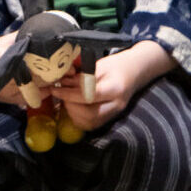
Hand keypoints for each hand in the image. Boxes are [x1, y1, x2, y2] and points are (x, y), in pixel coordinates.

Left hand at [55, 40, 176, 131]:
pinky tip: (73, 107)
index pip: (89, 96)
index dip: (69, 94)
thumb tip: (61, 82)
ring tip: (67, 99)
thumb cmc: (116, 65)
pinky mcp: (110, 118)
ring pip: (90, 123)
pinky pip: (91, 125)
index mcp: (115, 88)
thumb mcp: (98, 65)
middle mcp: (116, 105)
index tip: (55, 89)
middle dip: (70, 105)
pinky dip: (78, 118)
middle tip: (61, 94)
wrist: (135, 72)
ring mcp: (114, 114)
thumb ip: (81, 76)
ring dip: (73, 113)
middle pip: (90, 114)